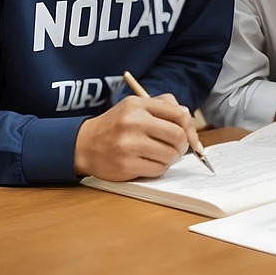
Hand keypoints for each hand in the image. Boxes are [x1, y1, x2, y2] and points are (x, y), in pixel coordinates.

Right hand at [73, 92, 201, 179]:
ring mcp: (128, 145)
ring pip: (170, 155)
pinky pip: (158, 170)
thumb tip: (188, 121)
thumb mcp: (135, 107)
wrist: (84, 144)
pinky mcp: (126, 165)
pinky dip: (160, 168)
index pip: (178, 114)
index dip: (190, 128)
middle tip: (177, 149)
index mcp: (137, 105)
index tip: (192, 138)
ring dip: (172, 159)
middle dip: (183, 146)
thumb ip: (162, 107)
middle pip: (177, 136)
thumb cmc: (116, 126)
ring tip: (162, 156)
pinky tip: (150, 163)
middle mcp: (133, 122)